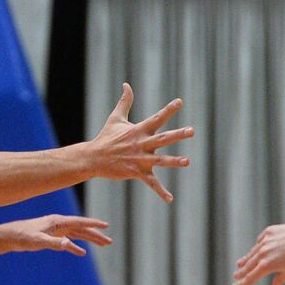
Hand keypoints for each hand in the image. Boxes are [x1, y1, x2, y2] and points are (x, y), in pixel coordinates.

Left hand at [0, 214, 111, 255]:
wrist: (9, 236)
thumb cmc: (22, 237)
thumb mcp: (38, 241)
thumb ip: (54, 243)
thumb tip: (69, 245)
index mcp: (58, 222)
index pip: (80, 222)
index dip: (93, 224)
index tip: (106, 226)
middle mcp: (59, 223)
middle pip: (82, 229)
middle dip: (96, 235)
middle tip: (109, 241)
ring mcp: (56, 229)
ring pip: (77, 234)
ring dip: (89, 239)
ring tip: (103, 244)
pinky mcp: (52, 235)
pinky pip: (68, 240)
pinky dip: (76, 245)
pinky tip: (82, 252)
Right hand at [82, 84, 193, 201]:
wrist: (93, 158)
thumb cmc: (106, 138)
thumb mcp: (115, 118)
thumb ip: (125, 102)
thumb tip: (126, 85)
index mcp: (139, 130)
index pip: (156, 118)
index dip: (168, 110)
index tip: (180, 102)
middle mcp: (141, 144)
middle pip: (162, 138)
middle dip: (177, 134)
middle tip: (191, 131)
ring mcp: (139, 159)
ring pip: (160, 161)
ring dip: (174, 161)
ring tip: (187, 162)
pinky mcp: (136, 172)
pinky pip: (150, 183)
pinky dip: (160, 192)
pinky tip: (170, 199)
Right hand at [232, 219, 284, 284]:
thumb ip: (280, 280)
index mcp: (267, 266)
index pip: (250, 278)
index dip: (242, 284)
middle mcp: (263, 253)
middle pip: (248, 265)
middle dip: (241, 272)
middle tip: (235, 276)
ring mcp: (265, 241)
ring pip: (253, 253)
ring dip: (246, 259)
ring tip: (239, 264)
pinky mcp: (269, 231)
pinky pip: (260, 241)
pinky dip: (258, 247)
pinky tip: (257, 250)